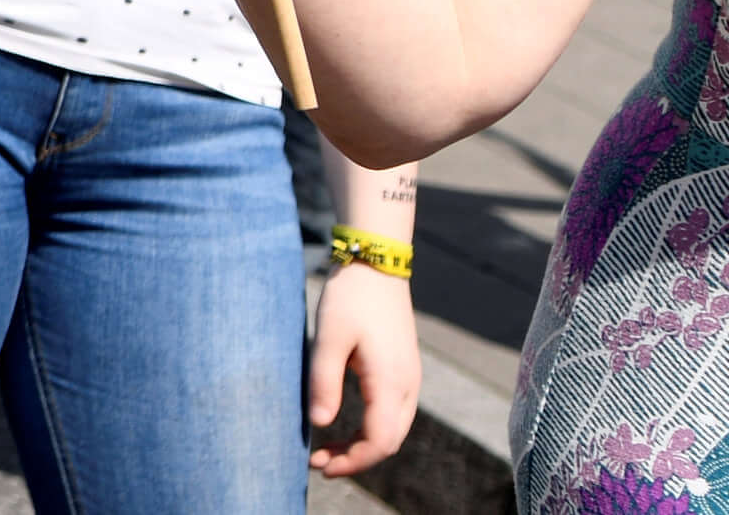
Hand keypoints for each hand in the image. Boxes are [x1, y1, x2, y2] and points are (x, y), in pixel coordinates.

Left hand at [308, 255, 421, 478]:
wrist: (376, 262)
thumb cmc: (350, 297)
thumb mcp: (328, 336)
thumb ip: (324, 381)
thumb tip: (320, 423)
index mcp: (390, 380)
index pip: (378, 441)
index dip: (352, 461)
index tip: (321, 466)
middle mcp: (407, 385)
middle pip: (388, 442)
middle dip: (355, 459)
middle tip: (318, 462)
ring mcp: (410, 378)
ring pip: (393, 430)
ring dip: (363, 445)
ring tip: (328, 449)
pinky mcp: (404, 370)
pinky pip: (393, 414)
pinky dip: (371, 429)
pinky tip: (345, 426)